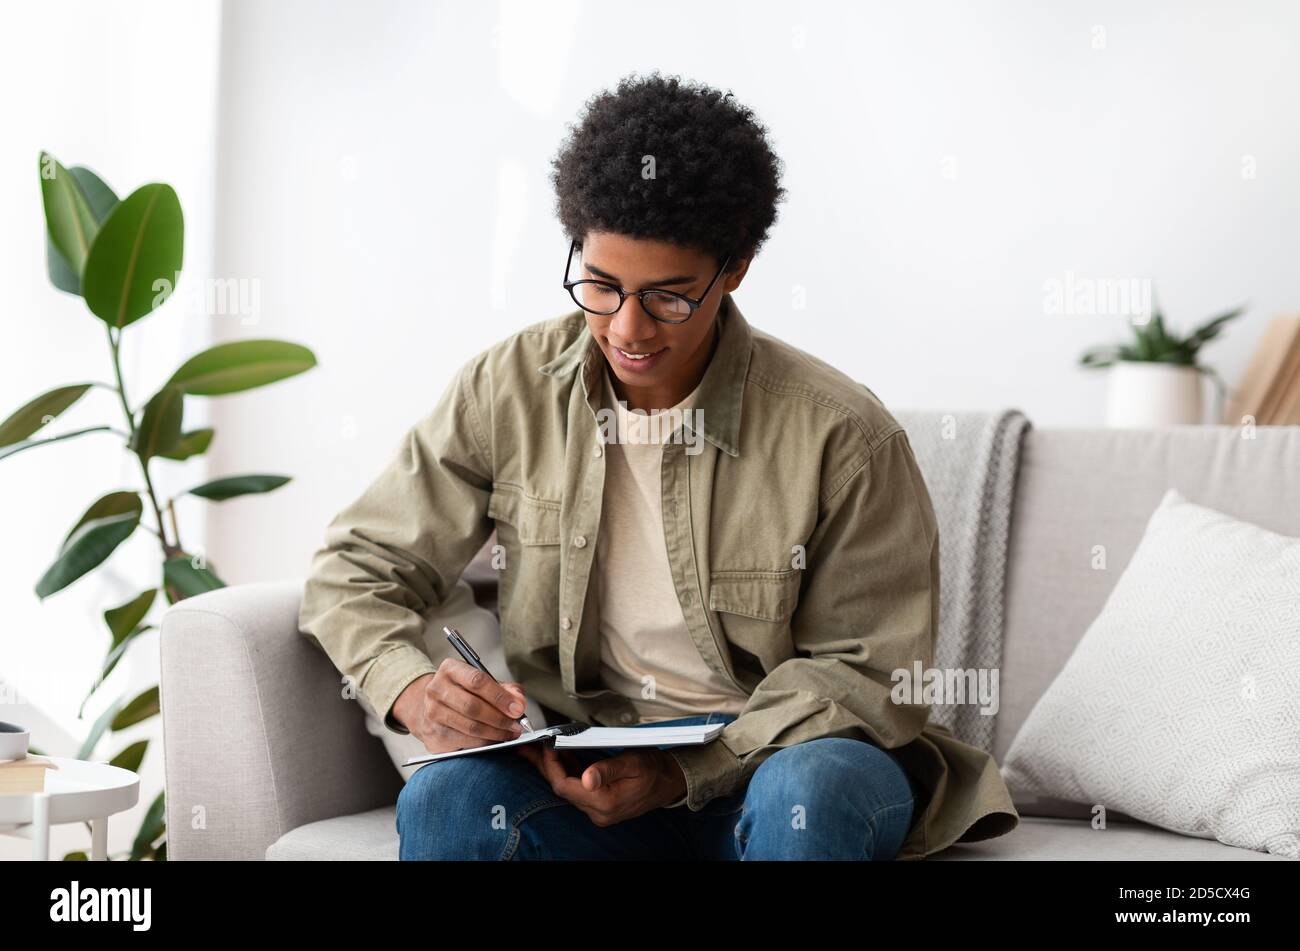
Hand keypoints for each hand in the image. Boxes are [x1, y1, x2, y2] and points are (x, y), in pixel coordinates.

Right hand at [392, 659, 528, 754]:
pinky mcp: (433, 736)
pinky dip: (485, 743)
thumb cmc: (463, 693)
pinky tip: (495, 741)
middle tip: (517, 725)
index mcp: (450, 669)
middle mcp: (436, 690)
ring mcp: (432, 714)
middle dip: (500, 718)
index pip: (477, 681)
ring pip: (470, 727)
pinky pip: (465, 742)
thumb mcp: (483, 683)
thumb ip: (505, 689)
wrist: (431, 707)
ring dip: (496, 733)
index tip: (518, 708)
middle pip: (473, 707)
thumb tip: (519, 701)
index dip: (500, 696)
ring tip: (510, 733)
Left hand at [516, 742, 687, 825]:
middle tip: (527, 748)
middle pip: (561, 788)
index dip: (551, 766)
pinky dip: (565, 773)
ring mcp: (599, 811)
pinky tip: (558, 758)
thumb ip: (608, 769)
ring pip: (567, 789)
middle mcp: (599, 812)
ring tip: (536, 751)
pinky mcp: (600, 806)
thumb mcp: (633, 762)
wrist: (670, 782)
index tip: (546, 746)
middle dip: (545, 766)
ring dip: (553, 769)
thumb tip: (587, 777)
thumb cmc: (654, 769)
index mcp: (605, 802)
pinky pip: (576, 789)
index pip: (565, 785)